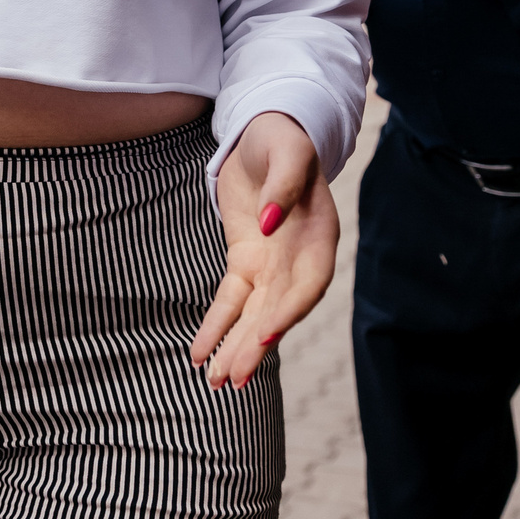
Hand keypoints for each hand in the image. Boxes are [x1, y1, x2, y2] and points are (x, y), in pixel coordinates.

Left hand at [193, 112, 339, 388]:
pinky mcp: (246, 264)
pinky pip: (231, 302)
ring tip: (217, 383)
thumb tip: (271, 222)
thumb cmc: (282, 140)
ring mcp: (272, 266)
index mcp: (320, 237)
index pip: (308, 285)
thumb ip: (283, 184)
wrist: (265, 135)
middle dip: (256, 346)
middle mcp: (299, 260)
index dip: (289, 313)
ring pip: (254, 316)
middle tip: (234, 378)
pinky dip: (216, 327)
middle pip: (278, 310)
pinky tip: (200, 355)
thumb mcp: (286, 152)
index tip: (266, 337)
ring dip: (236, 348)